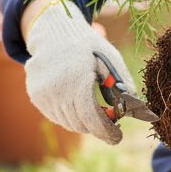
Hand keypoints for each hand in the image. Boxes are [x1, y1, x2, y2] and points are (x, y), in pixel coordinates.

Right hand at [23, 0, 137, 144]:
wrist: (55, 33)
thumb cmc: (88, 46)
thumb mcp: (111, 59)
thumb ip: (124, 84)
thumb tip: (135, 110)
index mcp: (77, 80)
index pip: (91, 118)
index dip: (106, 132)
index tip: (118, 138)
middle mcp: (56, 89)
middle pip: (81, 124)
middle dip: (98, 127)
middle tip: (110, 122)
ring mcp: (43, 94)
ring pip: (68, 123)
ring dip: (84, 122)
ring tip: (94, 109)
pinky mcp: (35, 96)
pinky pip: (56, 116)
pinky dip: (70, 116)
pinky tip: (77, 103)